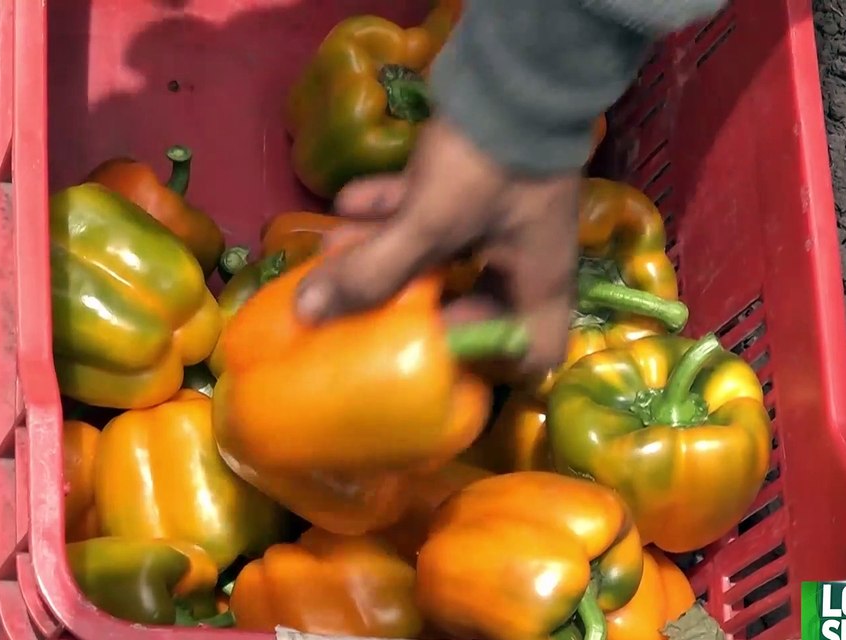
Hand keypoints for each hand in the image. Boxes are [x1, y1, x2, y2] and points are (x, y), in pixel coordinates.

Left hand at [292, 119, 579, 375]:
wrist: (517, 71)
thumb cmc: (489, 165)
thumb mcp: (430, 223)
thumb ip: (373, 270)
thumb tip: (309, 314)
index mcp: (536, 285)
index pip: (533, 353)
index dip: (485, 362)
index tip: (430, 350)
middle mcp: (523, 260)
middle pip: (472, 304)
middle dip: (409, 304)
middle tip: (360, 306)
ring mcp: (501, 219)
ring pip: (443, 254)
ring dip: (389, 254)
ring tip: (338, 253)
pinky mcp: (479, 183)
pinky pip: (433, 212)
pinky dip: (393, 211)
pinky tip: (348, 202)